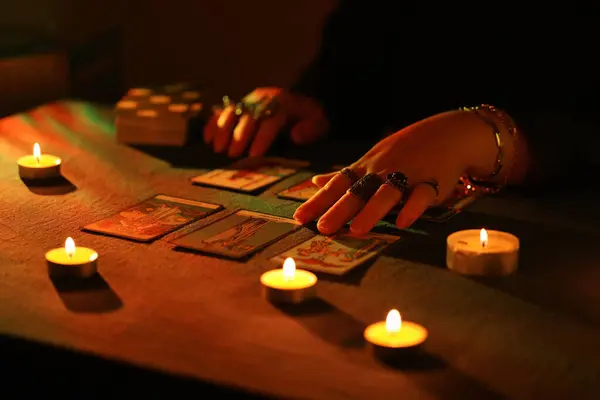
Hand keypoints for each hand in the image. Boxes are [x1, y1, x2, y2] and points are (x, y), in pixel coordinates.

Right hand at [203, 87, 328, 157]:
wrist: (299, 104)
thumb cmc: (309, 118)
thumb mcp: (319, 122)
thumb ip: (312, 129)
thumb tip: (295, 135)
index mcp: (284, 101)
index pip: (271, 119)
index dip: (262, 138)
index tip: (254, 155)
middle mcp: (264, 98)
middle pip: (248, 116)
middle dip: (239, 136)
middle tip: (233, 155)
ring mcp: (250, 100)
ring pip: (232, 111)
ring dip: (222, 130)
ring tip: (218, 149)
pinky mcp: (240, 104)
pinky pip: (223, 111)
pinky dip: (213, 123)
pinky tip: (207, 139)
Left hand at [293, 110, 503, 233]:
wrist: (450, 133)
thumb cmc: (406, 149)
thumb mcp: (372, 158)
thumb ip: (345, 175)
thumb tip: (315, 181)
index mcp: (367, 167)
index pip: (337, 184)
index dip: (318, 201)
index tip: (299, 217)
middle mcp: (383, 171)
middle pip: (358, 191)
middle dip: (339, 209)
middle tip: (321, 228)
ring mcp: (408, 175)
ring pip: (387, 193)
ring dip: (371, 210)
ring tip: (356, 230)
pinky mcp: (433, 183)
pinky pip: (422, 195)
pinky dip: (412, 208)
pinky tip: (403, 223)